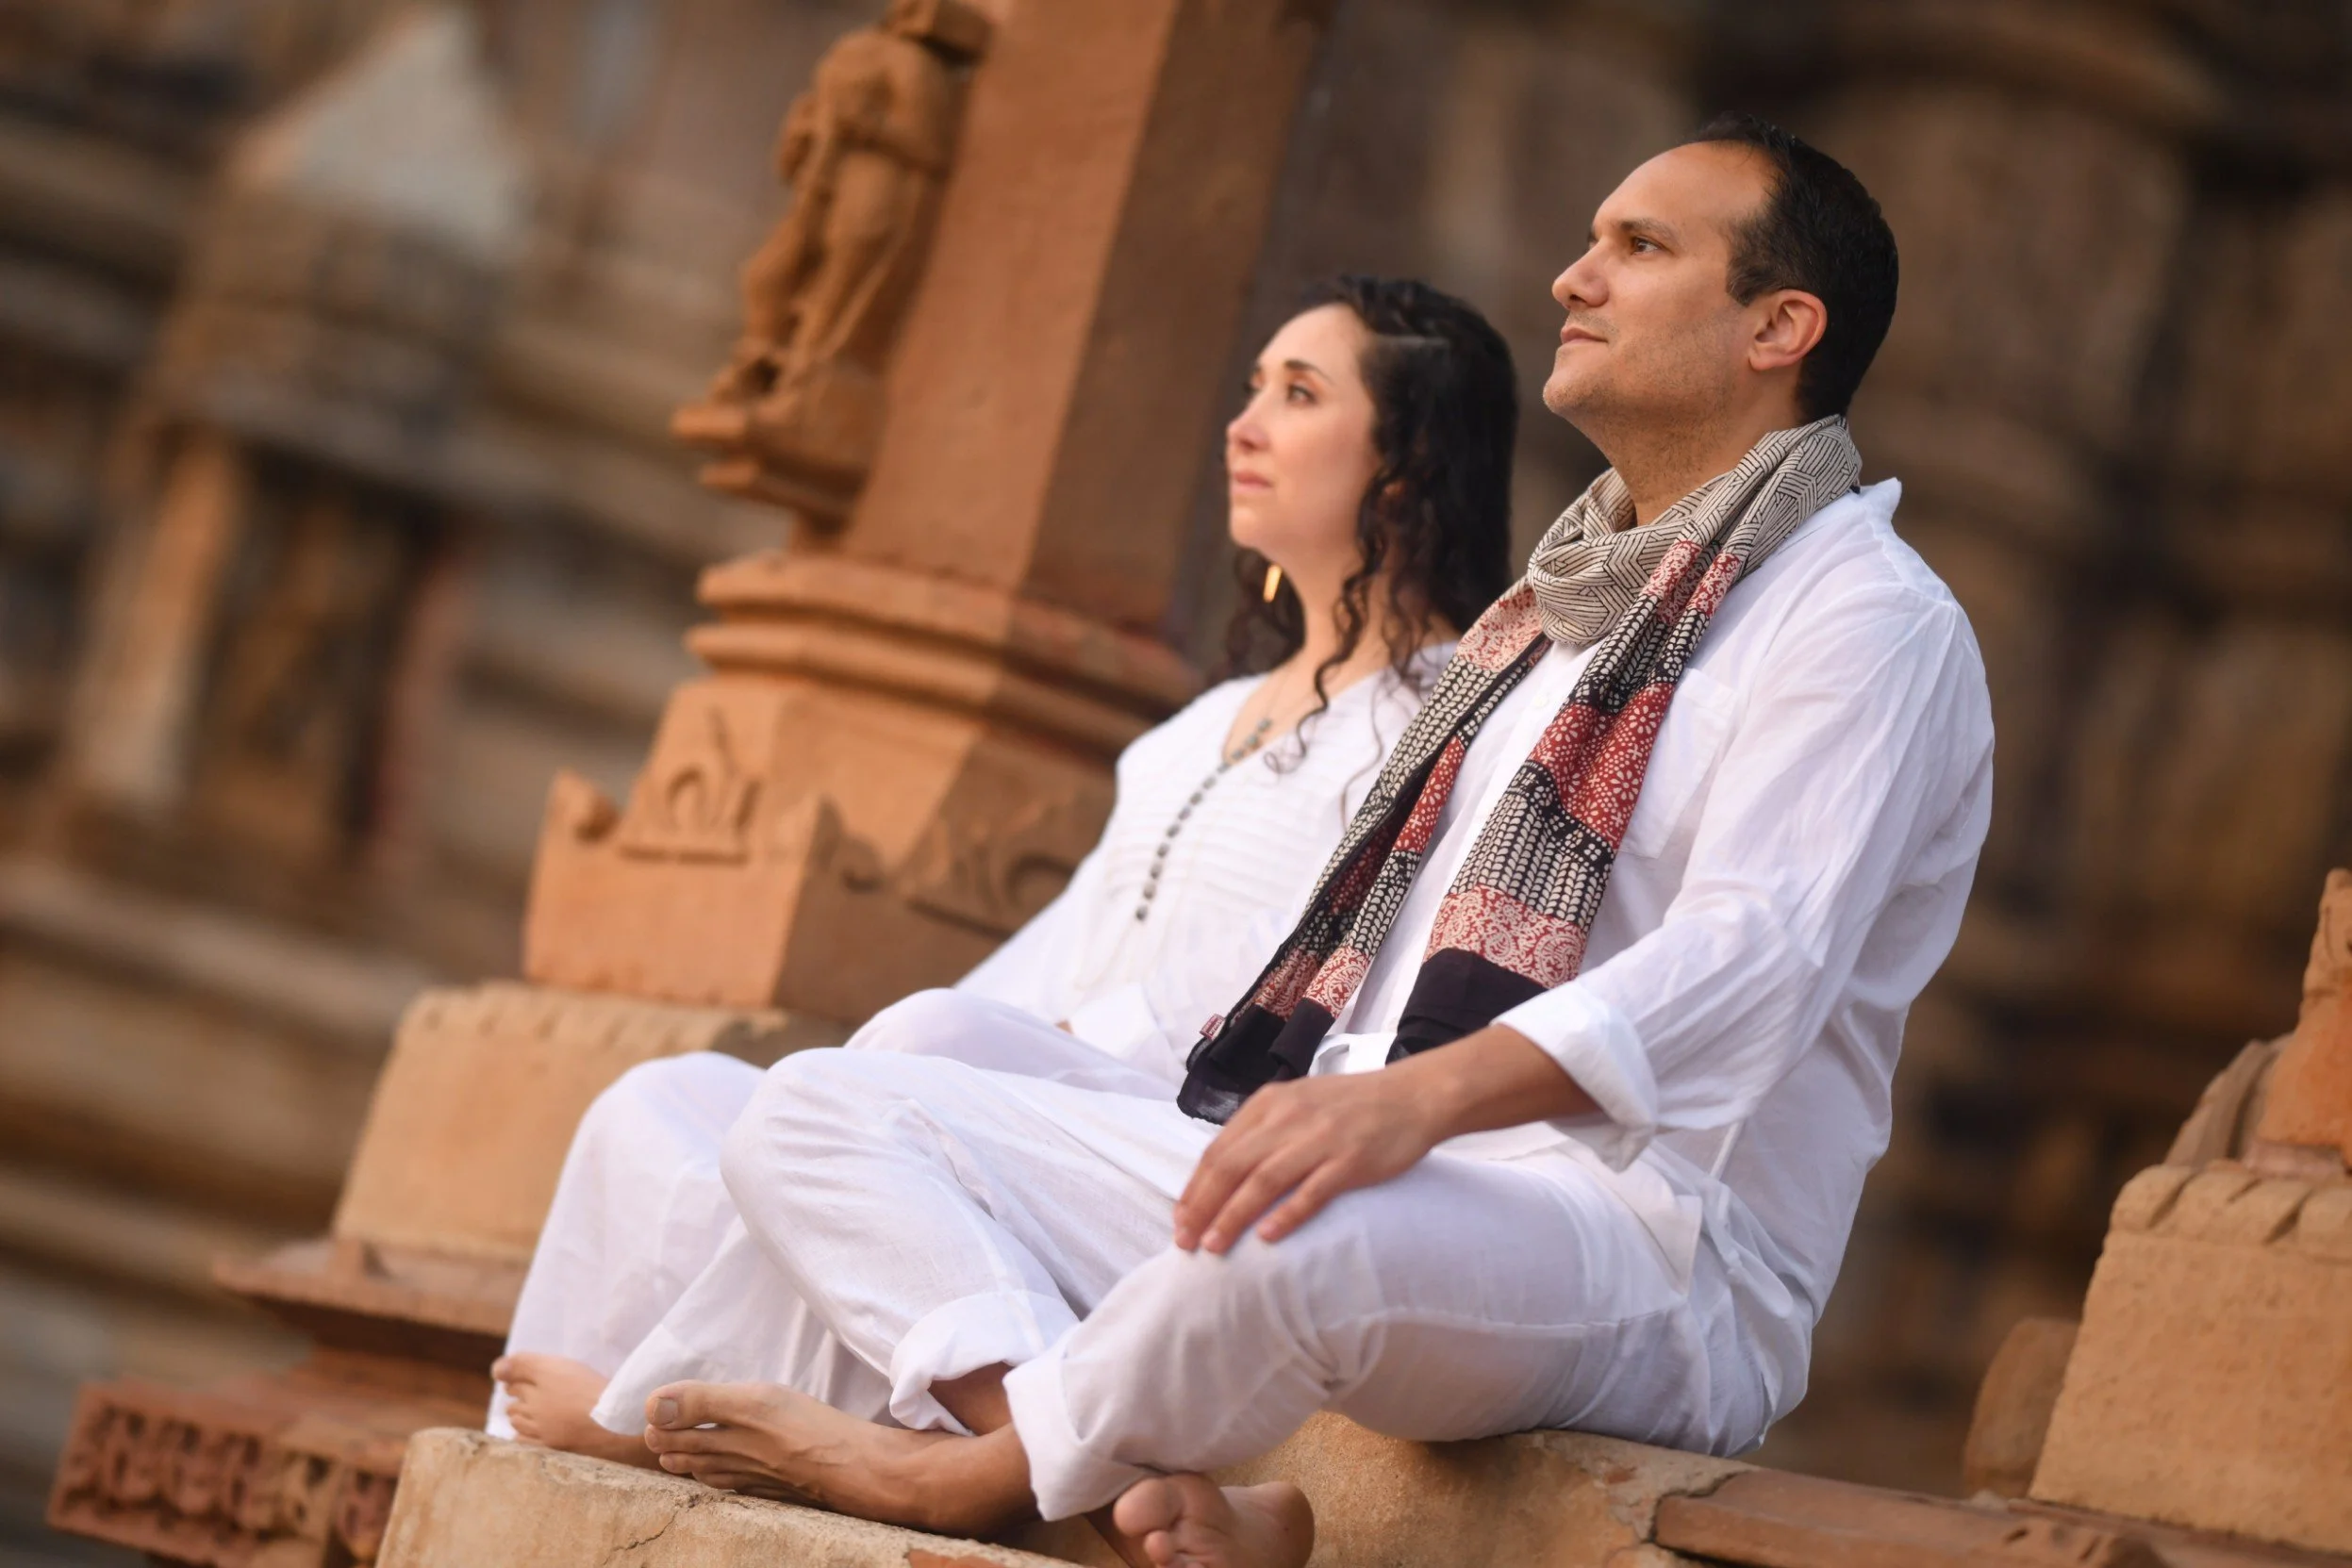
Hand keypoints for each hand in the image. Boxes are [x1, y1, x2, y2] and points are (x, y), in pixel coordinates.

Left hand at [1171, 1025, 1596, 1254]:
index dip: (1194, 1187)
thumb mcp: (1297, 1102)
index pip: (1218, 1149)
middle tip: (1185, 1241)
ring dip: (1233, 1215)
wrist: (1412, 1096)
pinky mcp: (1351, 1160)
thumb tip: (1222, 1173)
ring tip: (1213, 1245)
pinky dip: (1286, 1214)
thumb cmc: (1351, 1106)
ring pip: (1263, 1180)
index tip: (1179, 1220)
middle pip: (1232, 1166)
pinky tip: (1266, 1237)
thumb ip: (1262, 1131)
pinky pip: (1311, 1191)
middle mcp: (1289, 1117)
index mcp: (1270, 1103)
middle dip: (1203, 1206)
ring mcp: (1321, 1138)